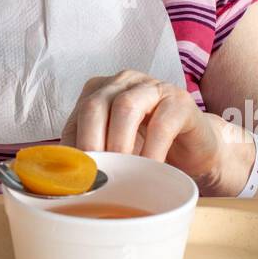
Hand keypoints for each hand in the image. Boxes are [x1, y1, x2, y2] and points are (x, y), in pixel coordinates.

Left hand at [60, 69, 252, 193]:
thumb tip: (62, 176)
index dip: (74, 145)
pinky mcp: (180, 101)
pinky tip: (150, 168)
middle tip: (94, 175)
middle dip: (91, 142)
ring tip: (121, 172)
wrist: (194, 152)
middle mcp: (124, 81)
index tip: (74, 177)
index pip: (78, 113)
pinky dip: (152, 149)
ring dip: (119, 143)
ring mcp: (153, 87)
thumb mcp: (113, 149)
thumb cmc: (148, 149)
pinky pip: (161, 122)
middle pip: (96, 104)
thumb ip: (89, 153)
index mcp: (100, 90)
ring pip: (126, 106)